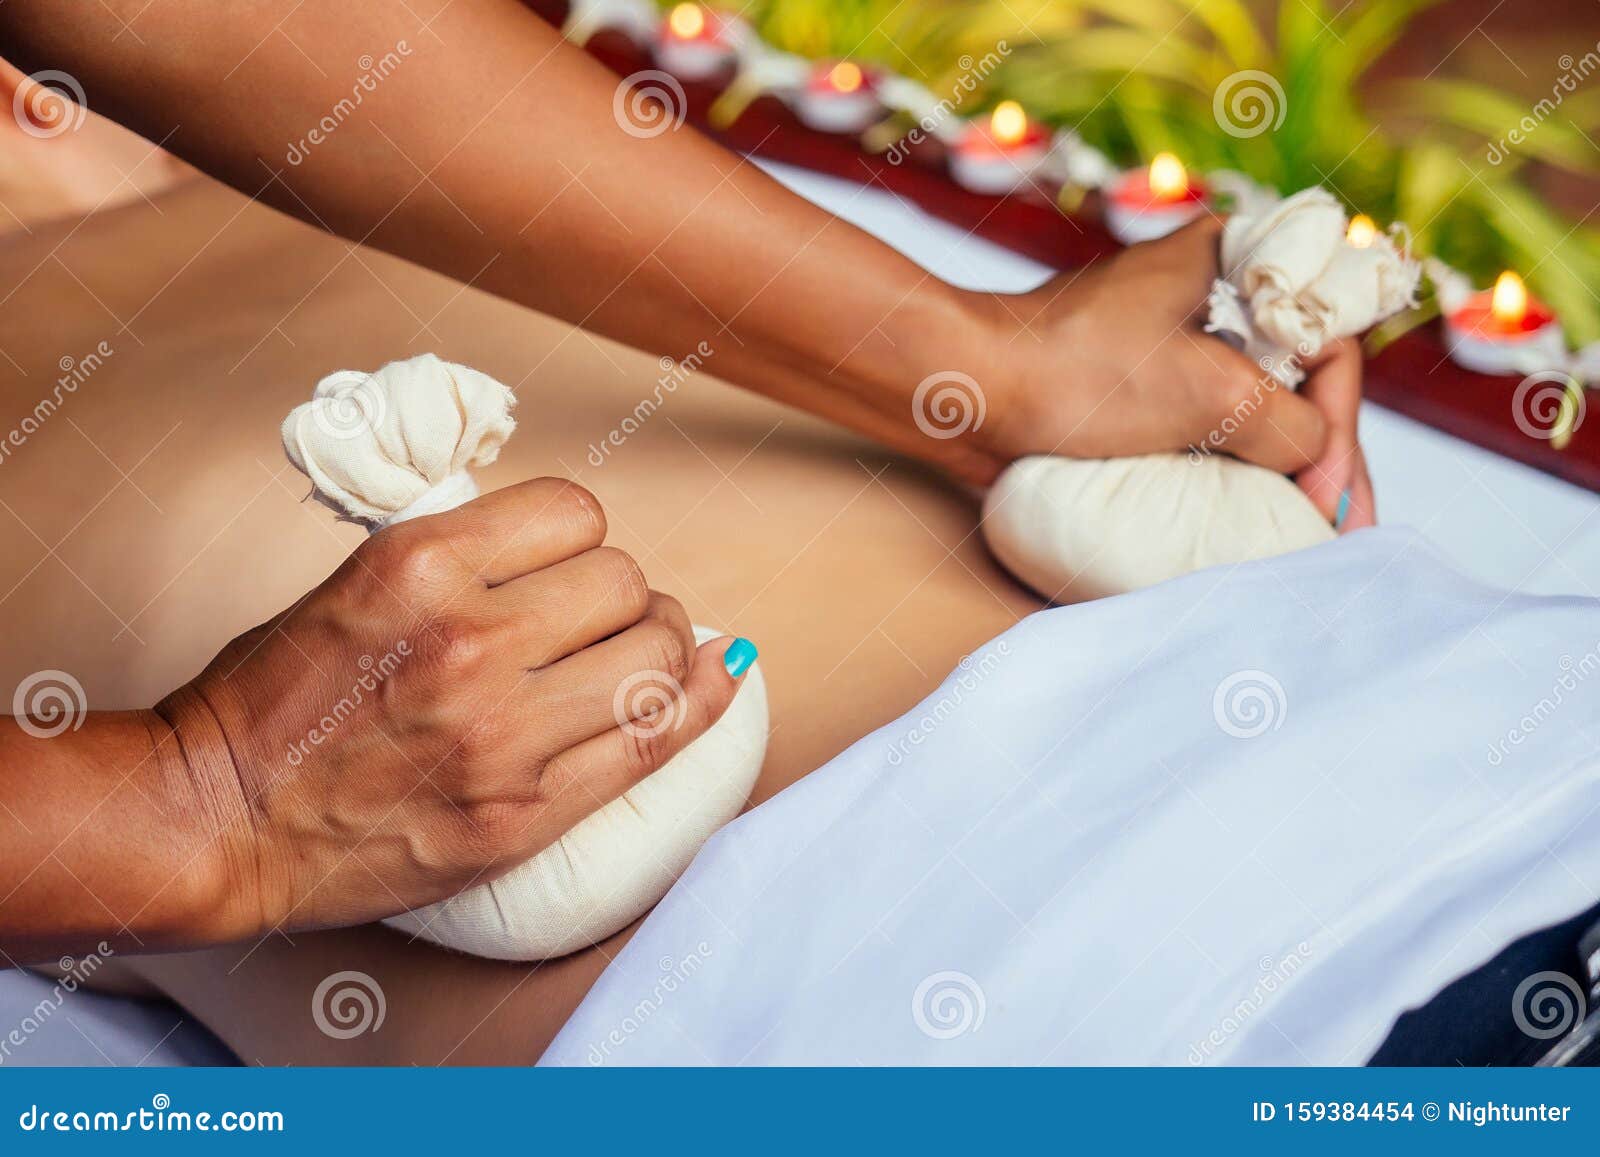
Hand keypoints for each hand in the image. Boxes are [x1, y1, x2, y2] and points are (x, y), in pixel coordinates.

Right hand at [153, 478, 745, 939]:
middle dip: (625, 596)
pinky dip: (702, 702)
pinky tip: (720, 677)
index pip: (577, 512)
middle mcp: (470, 640)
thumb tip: (577, 547)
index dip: (584, 538)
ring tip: (635, 656)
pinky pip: (653, 740)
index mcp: (421, 564)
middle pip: (626, 583)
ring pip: (655, 655)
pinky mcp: (522, 813)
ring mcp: (501, 734)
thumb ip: (463, 560)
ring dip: (659, 646)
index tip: (572, 565)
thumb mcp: (356, 583)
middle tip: (603, 620)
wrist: (215, 819)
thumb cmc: (272, 699)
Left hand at [971, 217, 1375, 529]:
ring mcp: (1168, 341)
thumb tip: (1319, 463)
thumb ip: (1289, 425)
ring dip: (1281, 465)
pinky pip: (1203, 426)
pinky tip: (1248, 511)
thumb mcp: (1209, 393)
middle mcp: (1208, 291)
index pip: (1327, 343)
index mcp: (1233, 259)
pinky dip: (1231, 467)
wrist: (964, 390)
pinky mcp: (1132, 387)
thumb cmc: (1079, 375)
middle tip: (1337, 527)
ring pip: (1253, 406)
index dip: (1339, 427)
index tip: (1329, 498)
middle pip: (1297, 379)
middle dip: (1323, 454)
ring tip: (1305, 530)